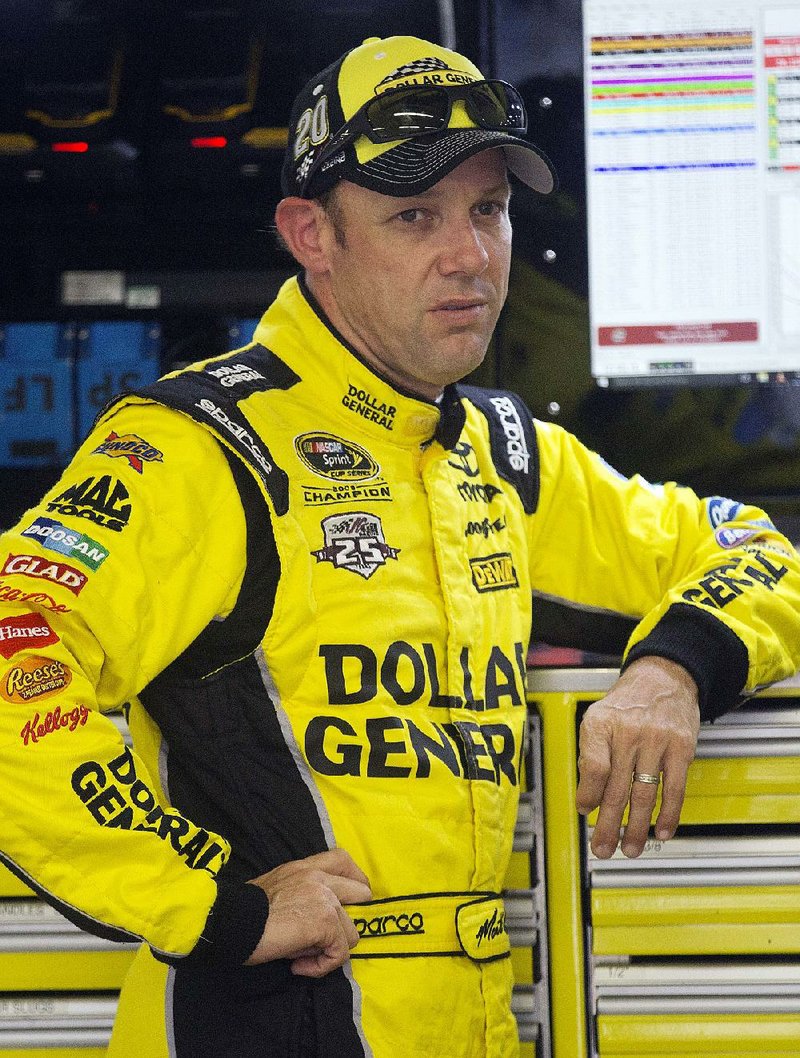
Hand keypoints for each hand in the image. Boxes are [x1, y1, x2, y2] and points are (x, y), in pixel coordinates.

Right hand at [245, 848, 370, 976]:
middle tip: (327, 938)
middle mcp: (319, 877)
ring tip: (301, 957)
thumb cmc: (244, 911)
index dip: (354, 881)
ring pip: (351, 932)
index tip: (348, 902)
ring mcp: (325, 898)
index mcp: (305, 867)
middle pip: (361, 892)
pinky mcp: (325, 922)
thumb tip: (313, 922)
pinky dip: (321, 966)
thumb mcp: (276, 888)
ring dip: (329, 950)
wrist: (231, 920)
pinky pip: (339, 952)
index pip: (342, 859)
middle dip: (349, 919)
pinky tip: (297, 966)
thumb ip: (300, 892)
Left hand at [575, 657, 699, 858]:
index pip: (592, 768)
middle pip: (616, 788)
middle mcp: (628, 732)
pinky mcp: (682, 748)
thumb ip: (590, 756)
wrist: (663, 679)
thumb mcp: (597, 719)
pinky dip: (669, 815)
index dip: (588, 795)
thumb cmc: (627, 705)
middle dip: (608, 825)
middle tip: (603, 848)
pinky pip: (675, 788)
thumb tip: (587, 800)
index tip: (585, 813)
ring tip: (630, 849)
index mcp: (601, 725)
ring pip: (645, 794)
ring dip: (637, 827)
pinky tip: (662, 832)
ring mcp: (657, 740)